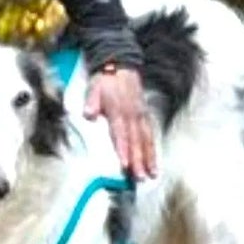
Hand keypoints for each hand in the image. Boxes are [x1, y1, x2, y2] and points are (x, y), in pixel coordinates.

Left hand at [85, 65, 156, 179]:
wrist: (120, 66)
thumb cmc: (105, 81)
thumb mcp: (94, 88)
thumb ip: (91, 102)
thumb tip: (89, 114)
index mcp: (118, 110)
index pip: (121, 133)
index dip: (123, 149)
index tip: (125, 164)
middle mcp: (132, 115)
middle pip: (136, 141)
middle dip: (138, 160)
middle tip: (139, 177)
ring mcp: (141, 116)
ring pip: (146, 140)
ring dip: (149, 159)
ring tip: (151, 175)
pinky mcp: (145, 116)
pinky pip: (151, 135)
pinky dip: (153, 150)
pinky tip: (154, 163)